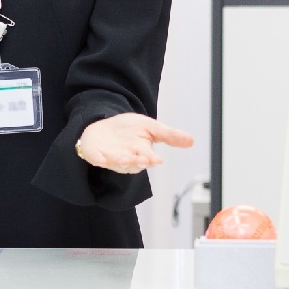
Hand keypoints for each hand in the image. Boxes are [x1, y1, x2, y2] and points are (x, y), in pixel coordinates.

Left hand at [76, 113, 193, 173]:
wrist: (104, 125)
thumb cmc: (128, 130)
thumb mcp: (151, 127)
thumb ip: (169, 135)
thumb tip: (191, 141)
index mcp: (141, 152)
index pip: (148, 158)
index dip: (151, 159)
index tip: (157, 159)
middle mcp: (127, 158)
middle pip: (133, 163)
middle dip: (138, 161)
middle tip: (144, 159)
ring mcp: (111, 158)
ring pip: (118, 163)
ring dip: (121, 162)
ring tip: (124, 158)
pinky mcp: (97, 155)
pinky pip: (99, 159)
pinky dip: (100, 160)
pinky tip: (101, 159)